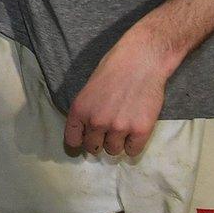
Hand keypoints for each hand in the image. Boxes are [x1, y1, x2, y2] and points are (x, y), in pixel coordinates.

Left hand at [63, 26, 173, 156]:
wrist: (141, 61)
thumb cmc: (114, 68)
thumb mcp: (89, 89)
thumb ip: (87, 111)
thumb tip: (87, 130)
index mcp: (80, 110)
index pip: (72, 141)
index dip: (78, 142)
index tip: (84, 141)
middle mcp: (96, 122)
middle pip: (93, 148)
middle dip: (98, 142)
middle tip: (106, 132)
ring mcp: (118, 128)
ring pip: (113, 150)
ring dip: (117, 143)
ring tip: (123, 128)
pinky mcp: (140, 131)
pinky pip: (132, 151)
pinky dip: (133, 145)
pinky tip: (134, 132)